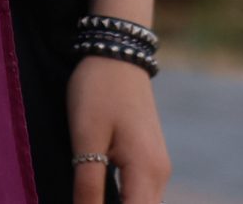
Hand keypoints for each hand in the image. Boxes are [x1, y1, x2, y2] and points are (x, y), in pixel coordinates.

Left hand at [68, 56, 169, 203]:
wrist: (117, 53)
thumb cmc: (98, 91)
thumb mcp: (86, 138)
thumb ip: (88, 184)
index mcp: (146, 171)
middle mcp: (160, 174)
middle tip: (83, 199)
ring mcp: (158, 166)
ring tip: (87, 197)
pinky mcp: (150, 158)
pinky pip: (141, 192)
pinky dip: (125, 200)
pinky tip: (99, 196)